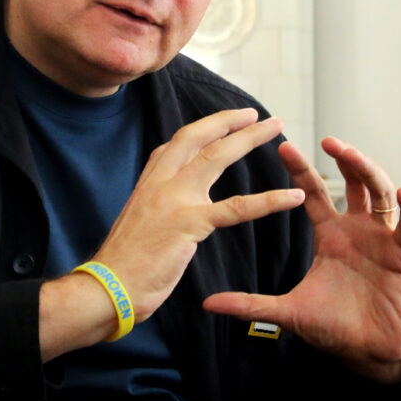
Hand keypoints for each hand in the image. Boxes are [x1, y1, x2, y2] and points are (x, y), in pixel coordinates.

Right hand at [91, 108, 304, 321]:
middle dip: (228, 122)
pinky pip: (236, 208)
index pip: (178, 143)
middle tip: (256, 114)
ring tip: (275, 128)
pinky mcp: (189, 223)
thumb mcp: (138, 221)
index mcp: (149, 181)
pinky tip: (293, 197)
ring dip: (249, 139)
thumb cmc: (124, 262)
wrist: (108, 287)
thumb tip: (170, 206)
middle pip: (198, 138)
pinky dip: (268, 200)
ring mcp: (174, 199)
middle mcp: (160, 182)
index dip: (205, 128)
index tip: (225, 121)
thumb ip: (157, 205)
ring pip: (217, 157)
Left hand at [203, 136, 400, 384]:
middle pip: (353, 182)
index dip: (302, 168)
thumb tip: (208, 304)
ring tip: (352, 155)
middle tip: (328, 140)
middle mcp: (357, 230)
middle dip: (343, 158)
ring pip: (380, 194)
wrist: (369, 354)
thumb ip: (251, 305)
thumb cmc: (332, 327)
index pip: (314, 192)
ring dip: (369, 171)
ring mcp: (382, 239)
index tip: (284, 146)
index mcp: (330, 235)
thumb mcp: (288, 312)